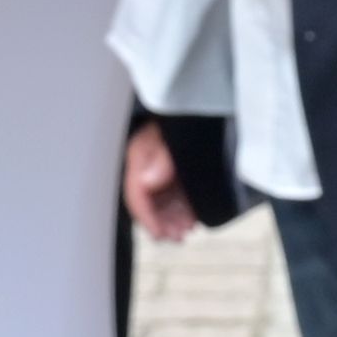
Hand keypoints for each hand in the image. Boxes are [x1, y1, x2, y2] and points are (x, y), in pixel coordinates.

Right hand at [124, 120, 200, 243]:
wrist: (199, 101)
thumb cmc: (184, 114)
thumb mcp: (171, 135)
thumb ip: (160, 157)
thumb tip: (148, 181)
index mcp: (139, 156)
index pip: (136, 193)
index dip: (147, 217)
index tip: (159, 233)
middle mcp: (147, 165)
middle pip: (149, 202)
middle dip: (163, 222)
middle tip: (180, 236)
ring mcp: (161, 168)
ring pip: (162, 202)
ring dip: (173, 219)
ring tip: (187, 229)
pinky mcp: (176, 170)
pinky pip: (175, 195)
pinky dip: (183, 209)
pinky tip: (192, 219)